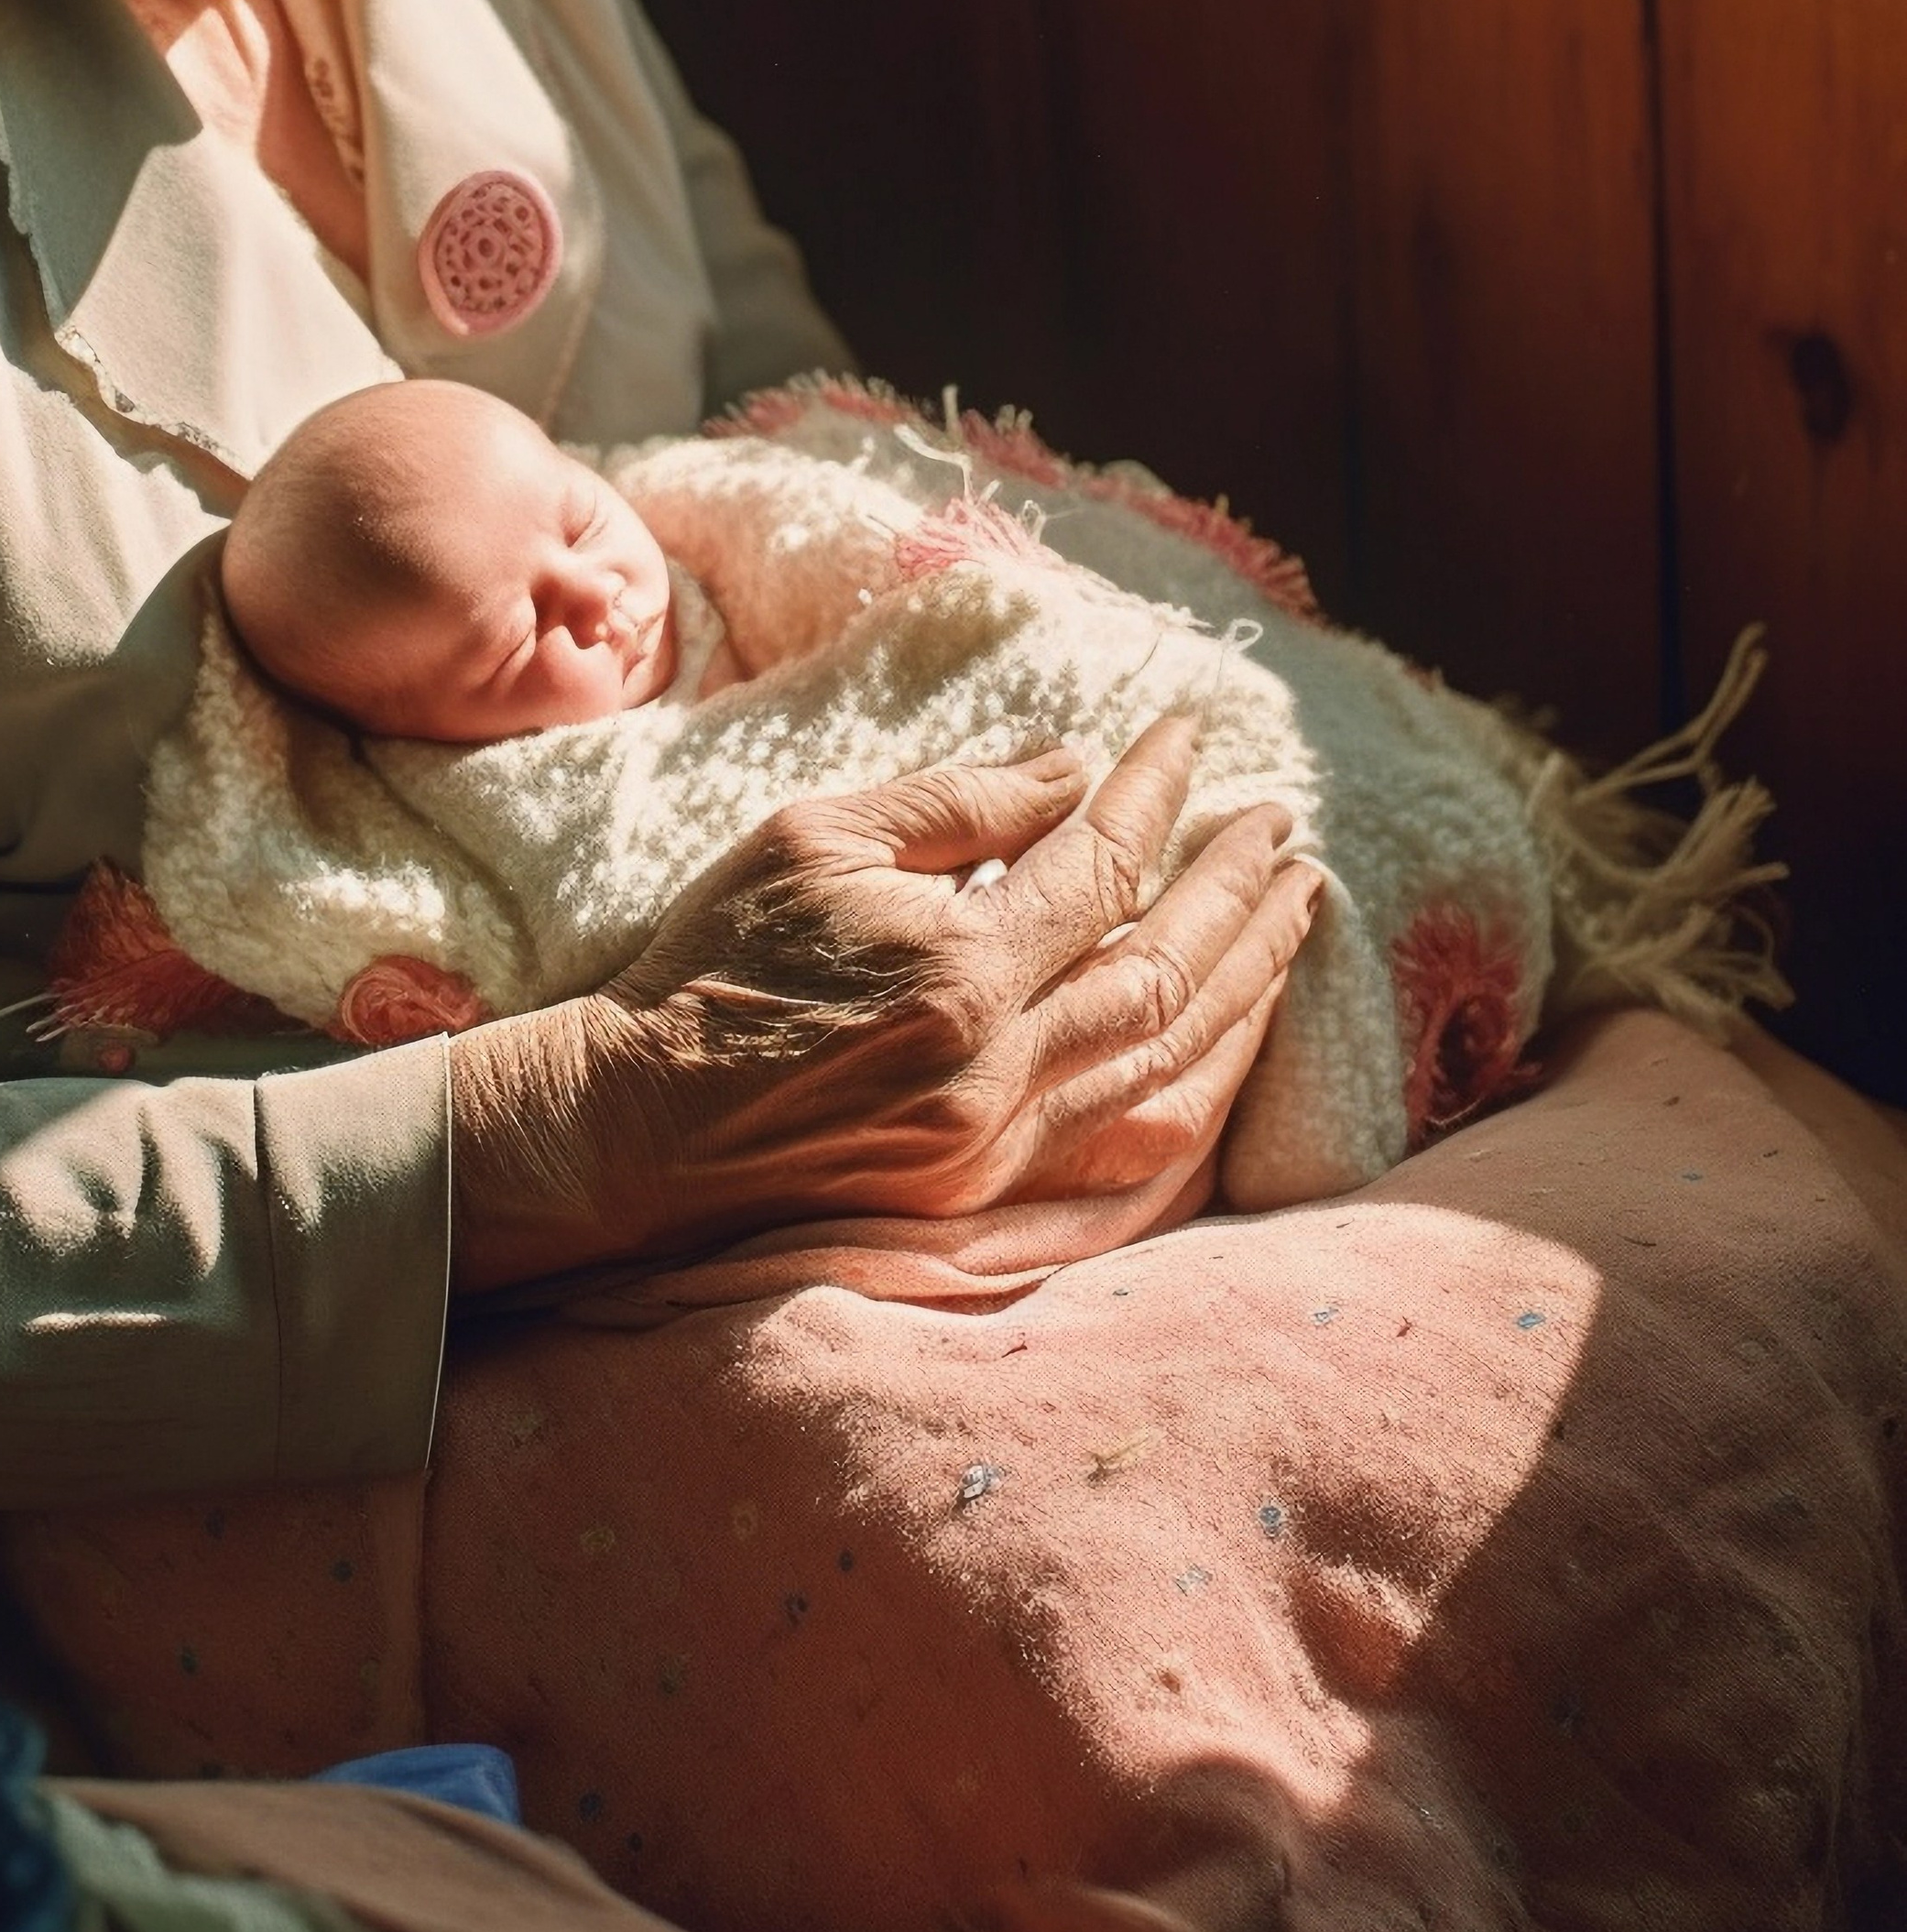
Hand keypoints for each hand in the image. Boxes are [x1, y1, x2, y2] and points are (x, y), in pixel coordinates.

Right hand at [447, 715, 1320, 1291]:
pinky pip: (1136, 1136)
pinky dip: (1202, 1075)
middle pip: (1171, 972)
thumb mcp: (815, 837)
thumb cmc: (714, 961)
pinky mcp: (987, 1194)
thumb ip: (956, 803)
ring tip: (1296, 913)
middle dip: (1241, 892)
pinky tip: (1235, 1029)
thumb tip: (1076, 772)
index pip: (1102, 865)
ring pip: (1174, 1062)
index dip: (1157, 795)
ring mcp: (1000, 1145)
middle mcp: (998, 1069)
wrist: (636, 1125)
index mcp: (958, 970)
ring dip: (1249, 983)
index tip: (1190, 737)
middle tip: (1285, 828)